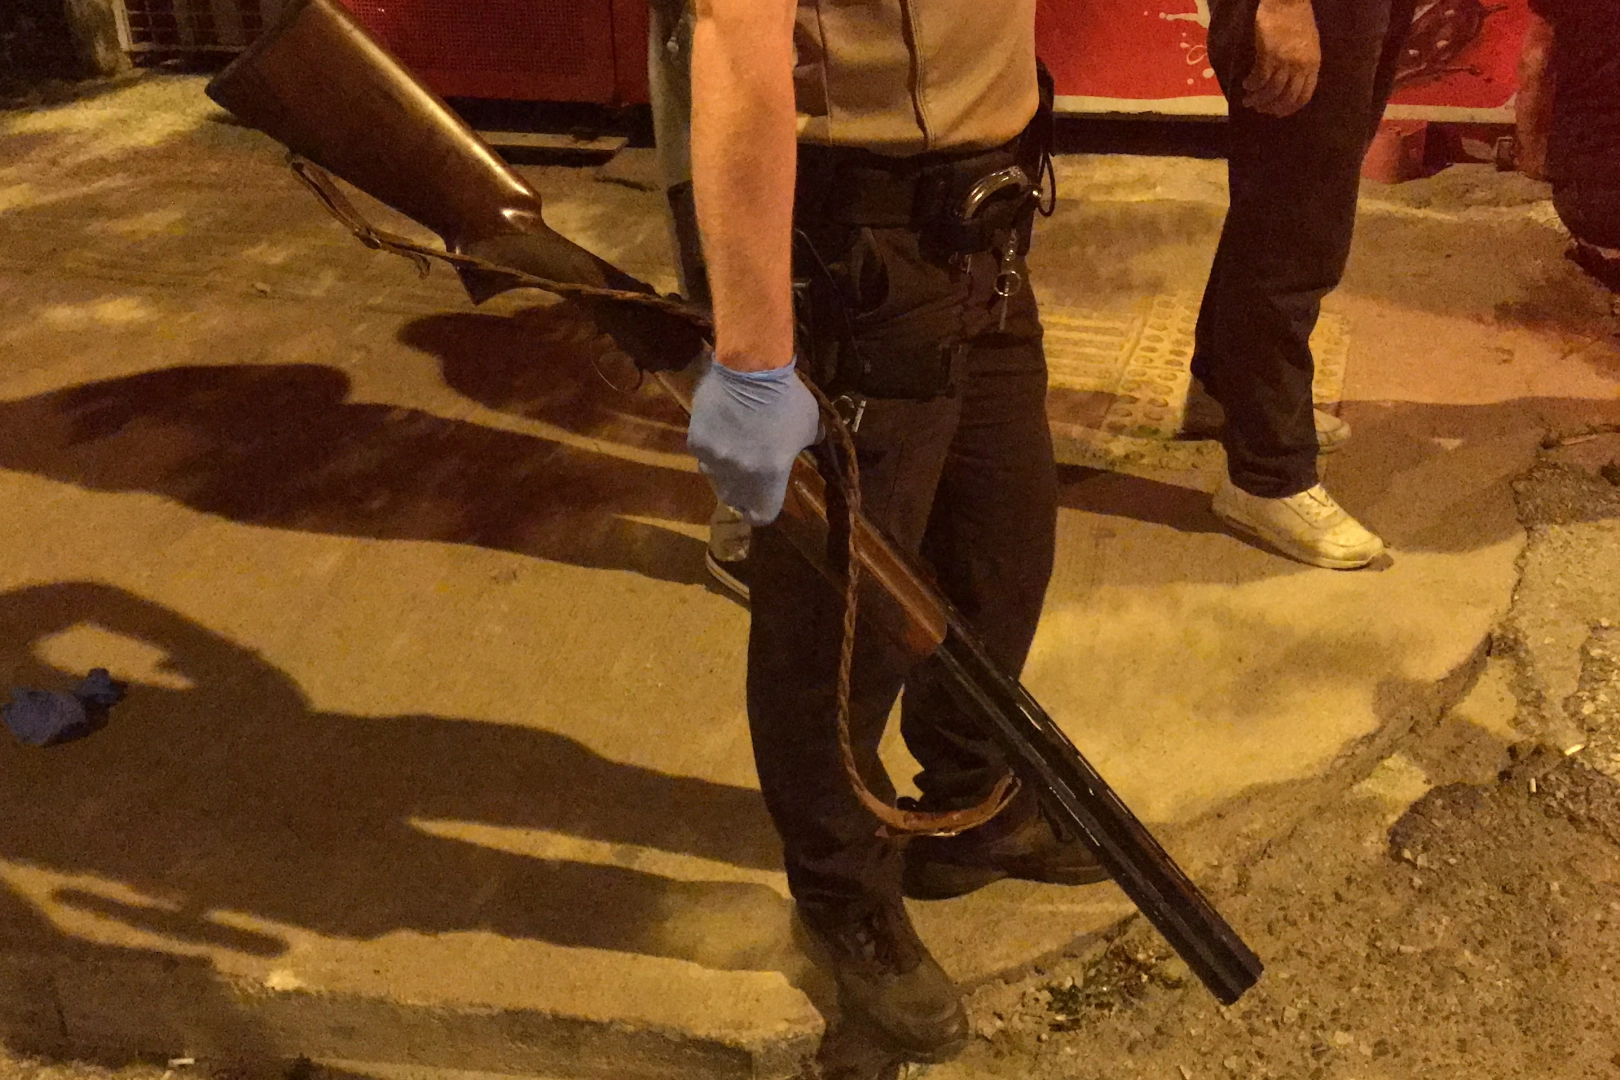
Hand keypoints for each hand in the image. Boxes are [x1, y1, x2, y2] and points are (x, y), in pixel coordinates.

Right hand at [687, 353, 820, 525]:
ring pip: (714, 477)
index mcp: (770, 477)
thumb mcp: (810, 424)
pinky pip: (703, 453)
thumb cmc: (786, 397)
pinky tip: (718, 429)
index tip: (763, 500)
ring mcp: (714, 459)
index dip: (762, 510)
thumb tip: (813, 443)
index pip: (761, 515)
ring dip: (723, 469)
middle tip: (747, 473)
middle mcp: (739, 476)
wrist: (750, 367)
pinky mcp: (696, 441)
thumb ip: (810, 442)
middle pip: (734, 498)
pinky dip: (710, 446)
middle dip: (741, 491)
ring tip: (732, 448)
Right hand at [1244, 0, 1320, 116]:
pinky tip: (1246, 84)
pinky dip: (1251, 85)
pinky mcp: (1269, 54)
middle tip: (1258, 108)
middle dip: (1270, 107)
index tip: (1275, 113)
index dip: (1288, 109)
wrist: (1288, 0)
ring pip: (1271, 91)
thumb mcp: (1308, 44)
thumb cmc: (1297, 19)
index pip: (1303, 96)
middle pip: (1286, 97)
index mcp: (1313, 64)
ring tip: (1247, 99)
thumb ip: (1303, 63)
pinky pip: (1259, 78)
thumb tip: (1290, 83)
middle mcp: (1301, 66)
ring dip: (1257, 99)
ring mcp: (1285, 60)